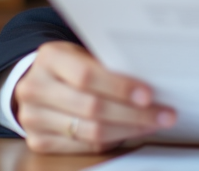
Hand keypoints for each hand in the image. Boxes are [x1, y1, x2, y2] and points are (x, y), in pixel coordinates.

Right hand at [12, 41, 176, 153]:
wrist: (36, 80)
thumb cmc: (71, 64)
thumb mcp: (83, 52)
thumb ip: (108, 63)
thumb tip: (151, 79)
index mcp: (49, 58)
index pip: (86, 76)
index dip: (119, 87)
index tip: (149, 94)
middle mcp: (35, 88)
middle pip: (91, 107)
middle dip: (134, 113)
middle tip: (165, 114)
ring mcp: (33, 118)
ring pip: (90, 132)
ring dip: (129, 129)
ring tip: (155, 124)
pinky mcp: (38, 141)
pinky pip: (84, 146)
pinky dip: (113, 140)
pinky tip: (133, 132)